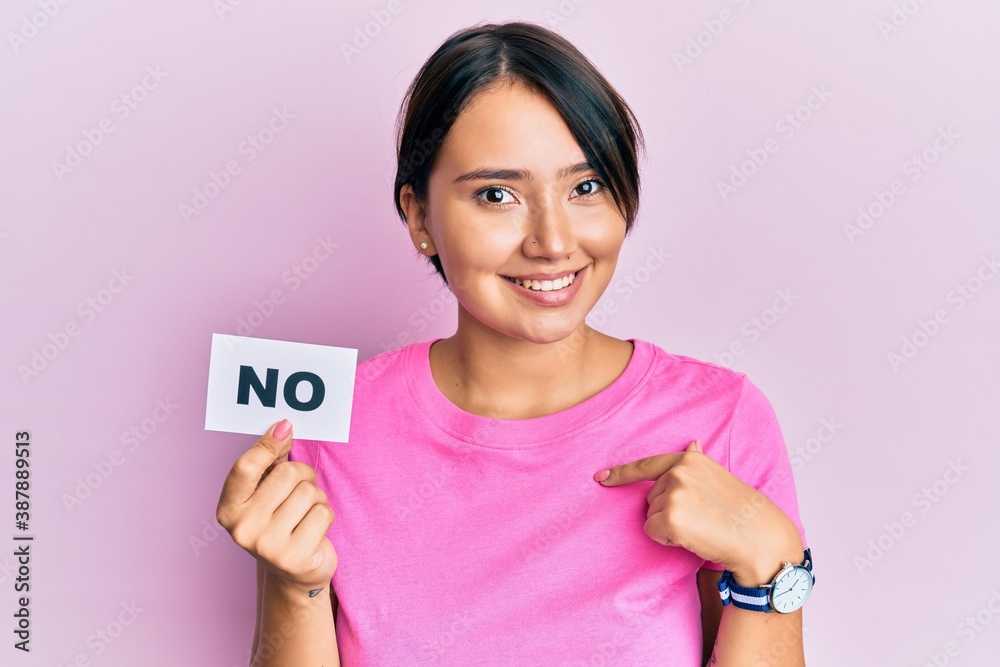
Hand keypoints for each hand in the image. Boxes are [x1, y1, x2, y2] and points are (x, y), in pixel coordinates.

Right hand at [216, 419, 337, 591]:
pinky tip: (315, 530)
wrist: (293, 573)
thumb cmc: (280, 521)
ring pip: (309, 492)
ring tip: (306, 513)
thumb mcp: (266, 492)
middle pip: (287, 474)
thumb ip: (270, 461)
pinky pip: (323, 513)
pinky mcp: (294, 557)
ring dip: (316, 497)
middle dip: (303, 474)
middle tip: (302, 487)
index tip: (286, 427)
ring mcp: (267, 546)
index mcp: (229, 509)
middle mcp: (242, 529)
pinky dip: (326, 515)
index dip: (268, 444)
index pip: (246, 467)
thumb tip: (283, 428)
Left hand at [594, 440, 801, 584]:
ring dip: (669, 526)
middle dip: (668, 511)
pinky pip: (652, 532)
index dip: (621, 474)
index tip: (600, 478)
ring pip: (651, 516)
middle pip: (651, 498)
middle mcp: (678, 472)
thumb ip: (699, 462)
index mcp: (689, 460)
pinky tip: (692, 537)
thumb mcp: (718, 477)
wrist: (758, 535)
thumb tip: (692, 443)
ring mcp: (673, 494)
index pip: (647, 465)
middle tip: (701, 518)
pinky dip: (666, 540)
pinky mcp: (669, 518)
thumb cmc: (740, 510)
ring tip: (701, 526)